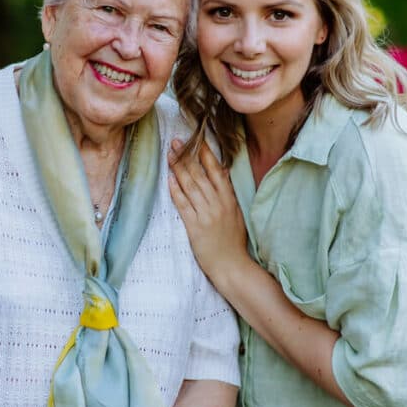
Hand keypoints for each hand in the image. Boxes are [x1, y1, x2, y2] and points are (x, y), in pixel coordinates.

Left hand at [167, 139, 247, 284]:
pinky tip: (169, 180)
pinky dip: (176, 191)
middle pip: (200, 175)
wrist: (232, 265)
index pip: (216, 171)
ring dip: (178, 169)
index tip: (196, 140)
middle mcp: (218, 204)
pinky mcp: (195, 227)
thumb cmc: (234, 241)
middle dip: (186, 156)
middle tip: (175, 142)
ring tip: (169, 155)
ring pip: (190, 186)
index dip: (205, 154)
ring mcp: (206, 214)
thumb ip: (228, 194)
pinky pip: (183, 205)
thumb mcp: (236, 213)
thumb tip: (222, 172)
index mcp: (229, 199)